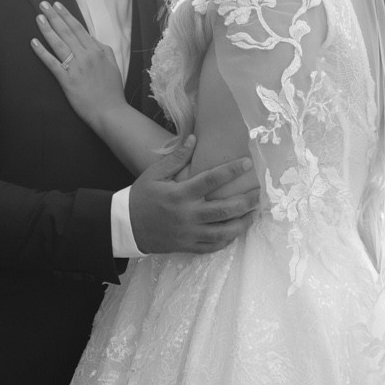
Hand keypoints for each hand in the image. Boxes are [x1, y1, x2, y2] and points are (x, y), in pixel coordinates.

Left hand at [31, 0, 125, 128]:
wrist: (110, 112)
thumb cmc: (112, 91)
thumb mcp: (113, 66)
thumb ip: (104, 51)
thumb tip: (93, 40)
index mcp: (97, 51)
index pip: (79, 29)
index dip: (67, 16)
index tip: (58, 5)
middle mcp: (86, 56)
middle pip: (67, 32)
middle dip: (54, 16)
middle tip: (43, 4)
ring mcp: (76, 67)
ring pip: (59, 43)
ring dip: (47, 29)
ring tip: (38, 17)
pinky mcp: (67, 80)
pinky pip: (52, 63)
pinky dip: (42, 52)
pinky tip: (33, 42)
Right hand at [126, 135, 259, 254]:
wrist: (126, 227)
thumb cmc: (141, 197)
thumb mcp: (154, 174)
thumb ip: (176, 157)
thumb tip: (194, 139)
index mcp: (180, 194)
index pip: (212, 180)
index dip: (232, 170)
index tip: (247, 163)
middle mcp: (188, 215)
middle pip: (225, 210)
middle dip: (246, 202)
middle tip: (259, 194)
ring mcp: (190, 233)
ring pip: (224, 232)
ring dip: (242, 223)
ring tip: (254, 214)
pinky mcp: (188, 246)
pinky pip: (213, 246)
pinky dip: (228, 239)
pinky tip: (236, 231)